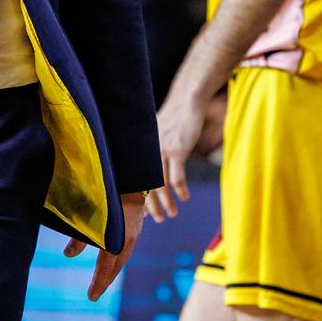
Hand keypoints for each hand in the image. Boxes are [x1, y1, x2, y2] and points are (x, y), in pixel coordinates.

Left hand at [62, 191, 145, 300]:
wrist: (131, 175)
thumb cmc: (109, 193)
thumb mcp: (91, 215)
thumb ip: (80, 236)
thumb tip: (68, 255)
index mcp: (120, 238)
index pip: (107, 265)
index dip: (99, 282)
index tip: (91, 297)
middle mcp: (128, 238)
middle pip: (116, 265)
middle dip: (105, 279)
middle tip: (95, 293)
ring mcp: (133, 232)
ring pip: (120, 257)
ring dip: (110, 269)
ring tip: (101, 280)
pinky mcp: (134, 225)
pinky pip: (124, 247)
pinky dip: (115, 257)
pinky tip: (110, 259)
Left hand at [146, 88, 208, 221]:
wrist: (187, 100)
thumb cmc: (173, 119)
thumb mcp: (157, 134)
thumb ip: (153, 151)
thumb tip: (152, 172)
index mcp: (141, 149)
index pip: (134, 178)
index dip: (137, 197)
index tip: (140, 213)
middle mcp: (147, 152)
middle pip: (145, 185)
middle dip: (150, 206)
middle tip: (157, 220)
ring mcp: (162, 150)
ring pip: (161, 185)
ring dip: (167, 203)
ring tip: (172, 214)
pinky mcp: (177, 150)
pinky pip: (178, 176)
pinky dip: (181, 190)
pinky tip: (185, 197)